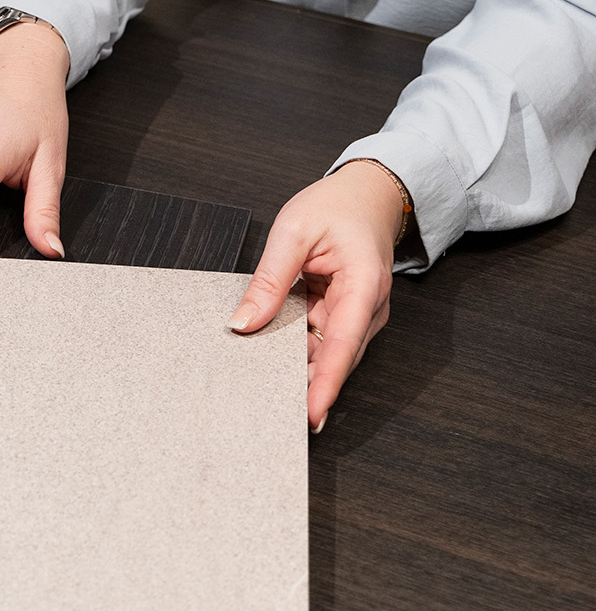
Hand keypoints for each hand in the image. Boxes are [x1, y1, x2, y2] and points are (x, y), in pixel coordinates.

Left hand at [228, 160, 406, 431]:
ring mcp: (358, 315)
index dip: (326, 384)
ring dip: (297, 368)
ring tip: (261, 387)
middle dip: (305, 386)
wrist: (367, 195)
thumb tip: (243, 322)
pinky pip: (319, 341)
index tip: (310, 414)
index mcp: (363, 285)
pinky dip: (296, 350)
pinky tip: (270, 358)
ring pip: (324, 353)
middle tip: (268, 410)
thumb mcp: (293, 231)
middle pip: (334, 358)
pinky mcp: (343, 316)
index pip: (343, 345)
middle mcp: (367, 308)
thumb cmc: (338, 207)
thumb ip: (269, 279)